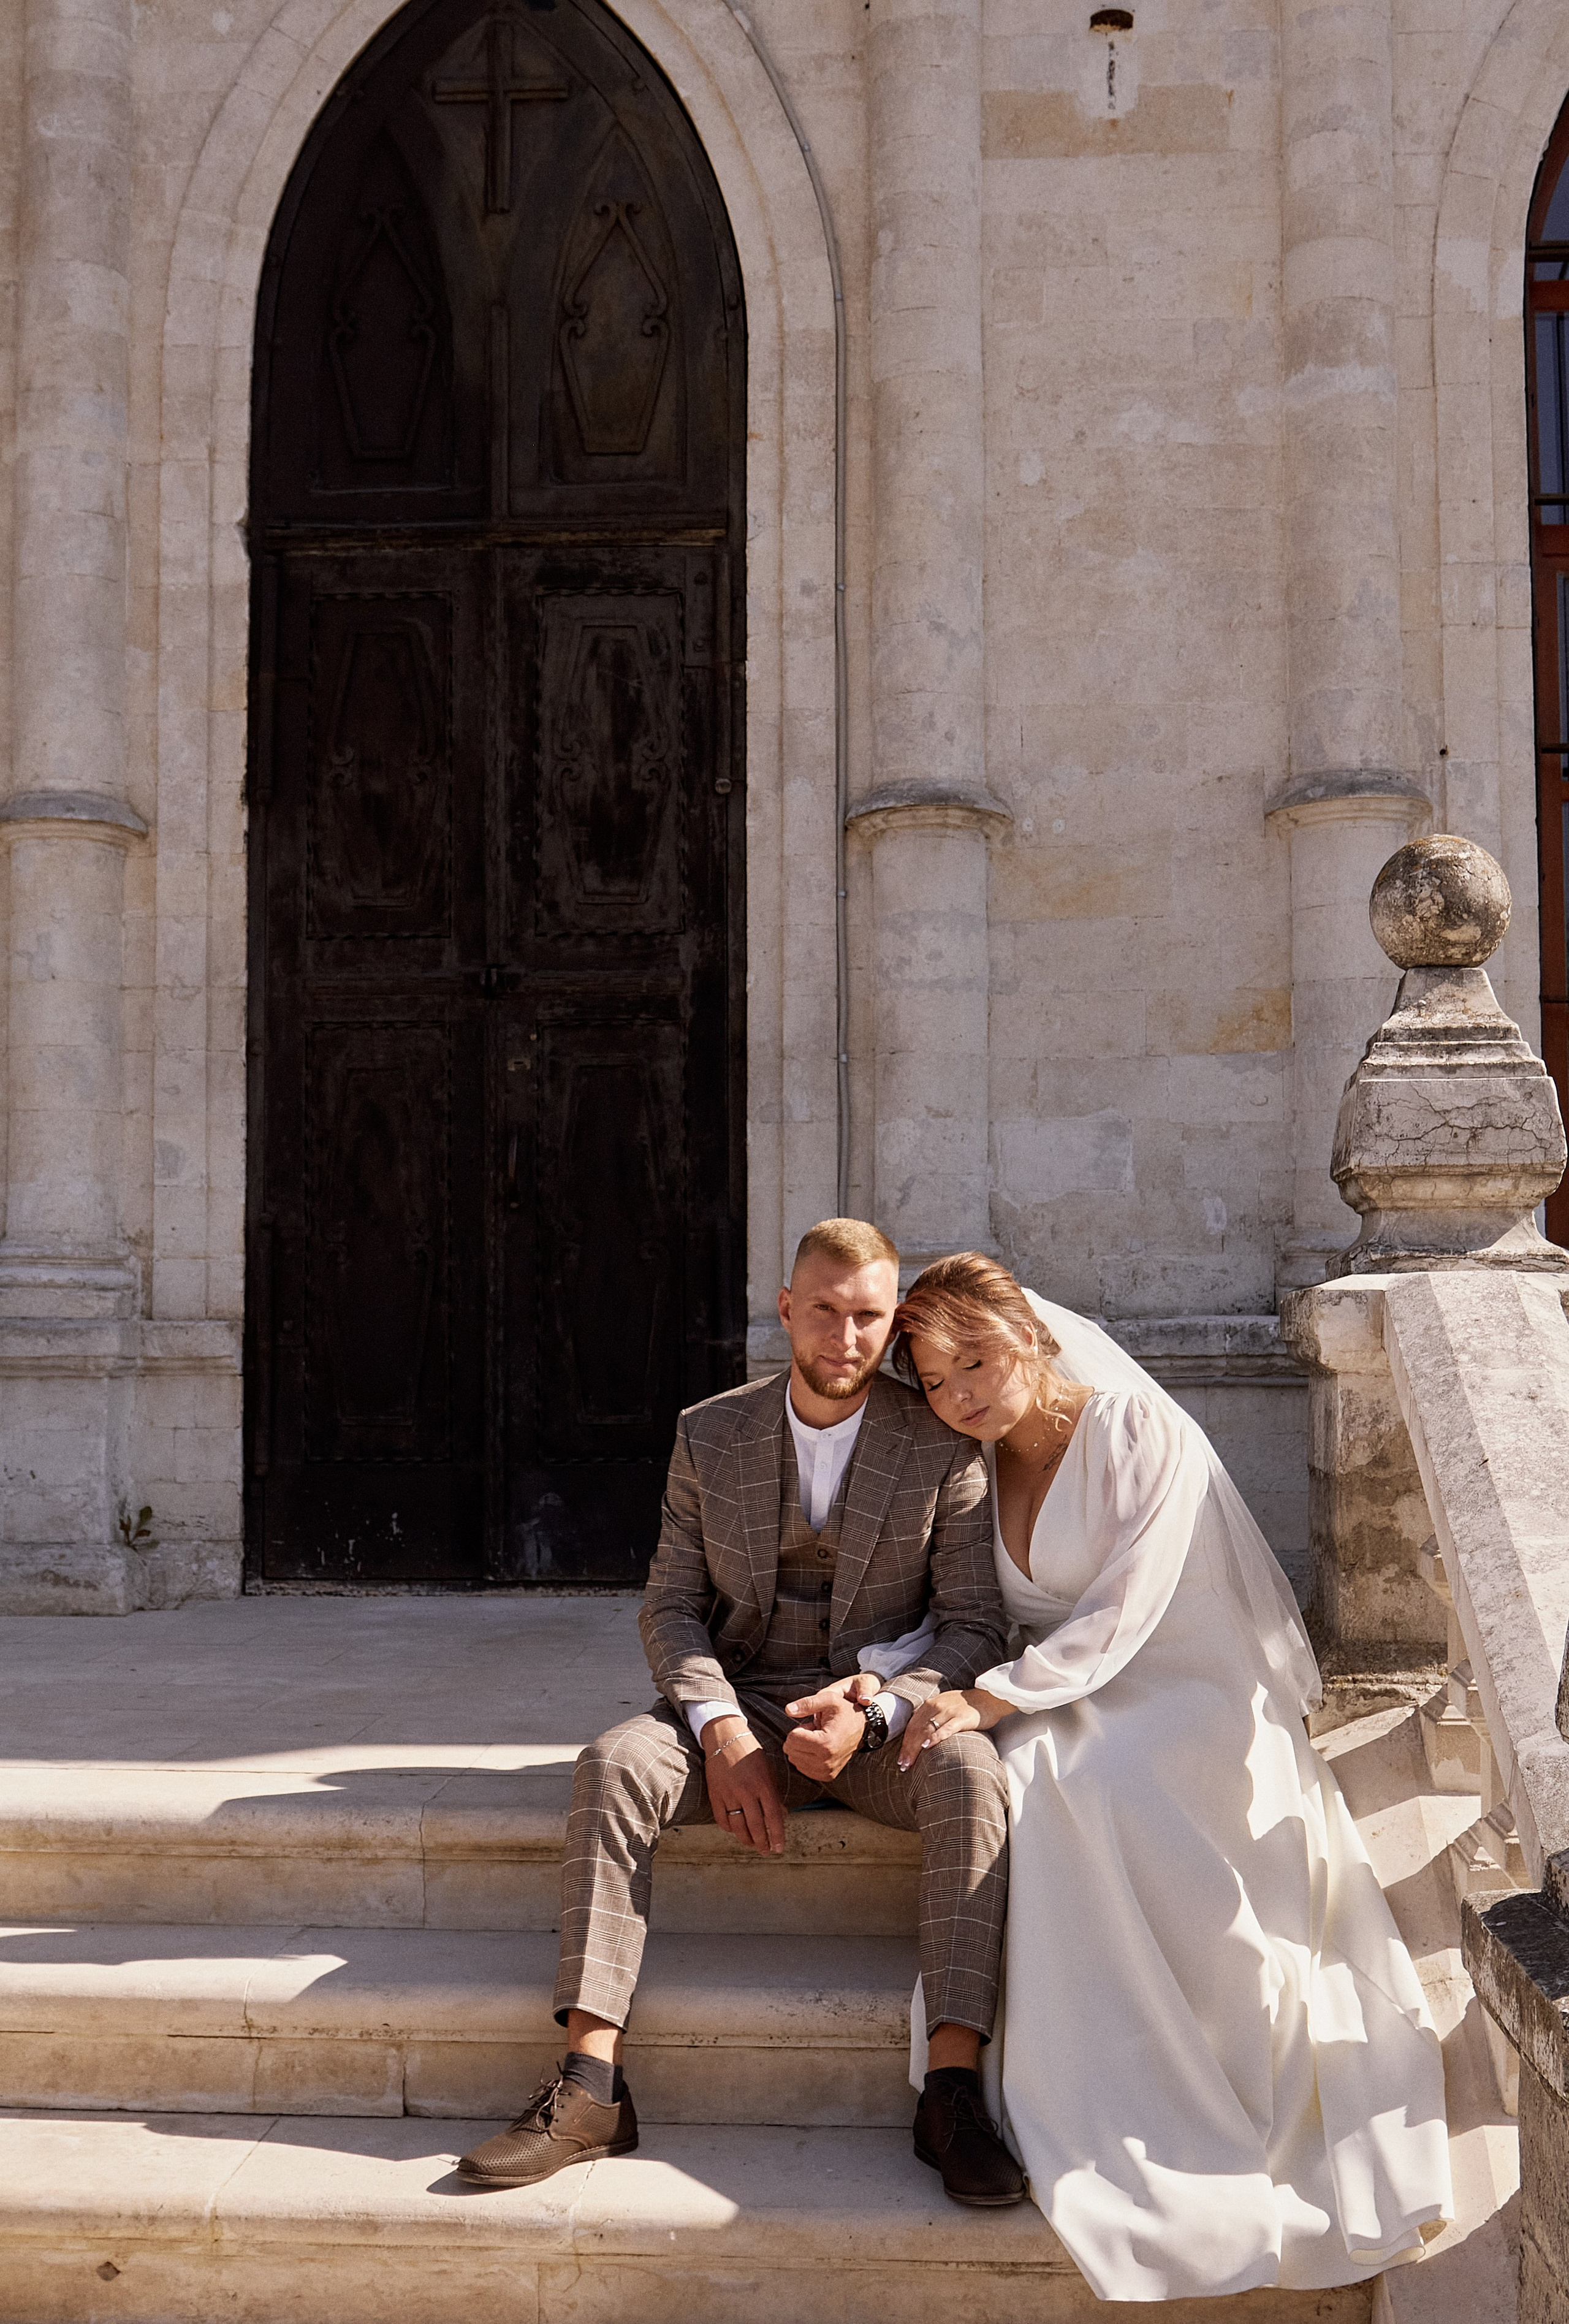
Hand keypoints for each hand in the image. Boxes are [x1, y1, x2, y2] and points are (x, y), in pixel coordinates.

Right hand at [702, 1717, 784, 1854]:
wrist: (725, 1738)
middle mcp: (747, 1791)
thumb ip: (774, 1794)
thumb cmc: (750, 1754)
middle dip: (762, 1843)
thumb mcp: (768, 1771)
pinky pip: (722, 1819)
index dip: (777, 1835)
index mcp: (763, 1785)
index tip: (779, 1848)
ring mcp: (729, 1794)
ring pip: (738, 1826)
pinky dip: (729, 1829)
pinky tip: (736, 1831)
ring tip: (752, 1844)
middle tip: (766, 1851)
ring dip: (746, 1839)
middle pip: (756, 1826)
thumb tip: (781, 1816)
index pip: (773, 1817)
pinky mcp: (715, 1795)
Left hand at [782, 1683, 867, 1781]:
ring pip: (795, 1760)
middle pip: (791, 1751)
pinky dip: (805, 1757)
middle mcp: (827, 1761)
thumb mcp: (829, 1700)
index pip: (793, 1738)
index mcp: (826, 1743)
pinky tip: (818, 1749)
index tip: (813, 1726)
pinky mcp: (827, 1776)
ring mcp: (827, 1771)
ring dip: (802, 1748)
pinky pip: (802, 1768)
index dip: (799, 1728)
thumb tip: (788, 1710)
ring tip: (817, 1740)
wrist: (862, 1728)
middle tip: (814, 1733)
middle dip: (798, 1738)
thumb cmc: (844, 1712)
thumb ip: (807, 1703)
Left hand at [897, 1687, 1008, 1771]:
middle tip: (903, 1765)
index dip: (905, 1742)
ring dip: (916, 1747)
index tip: (901, 1758)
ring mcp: (949, 1711)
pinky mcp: (961, 1718)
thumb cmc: (966, 1706)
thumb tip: (920, 1736)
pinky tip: (927, 1746)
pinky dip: (935, 1737)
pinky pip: (946, 1728)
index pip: (912, 1725)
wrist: (989, 1698)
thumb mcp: (945, 1707)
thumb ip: (933, 1717)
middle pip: (916, 1729)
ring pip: (927, 1730)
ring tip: (910, 1762)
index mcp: (931, 1704)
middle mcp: (936, 1706)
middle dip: (908, 1748)